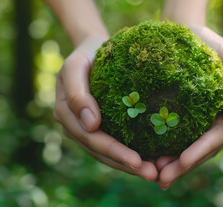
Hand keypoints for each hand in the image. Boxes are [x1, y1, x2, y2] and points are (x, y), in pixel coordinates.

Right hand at [53, 36, 157, 181]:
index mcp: (66, 114)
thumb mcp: (75, 67)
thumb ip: (77, 94)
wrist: (91, 48)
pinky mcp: (101, 124)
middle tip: (153, 174)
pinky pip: (115, 142)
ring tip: (155, 172)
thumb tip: (91, 125)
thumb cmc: (85, 54)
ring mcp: (87, 126)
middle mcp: (75, 125)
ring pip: (108, 153)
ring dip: (130, 165)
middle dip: (126, 164)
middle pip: (101, 151)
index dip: (114, 152)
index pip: (92, 139)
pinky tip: (151, 158)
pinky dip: (130, 152)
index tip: (137, 161)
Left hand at [156, 25, 222, 189]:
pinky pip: (177, 136)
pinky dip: (166, 149)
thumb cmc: (206, 41)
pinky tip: (151, 158)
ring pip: (189, 147)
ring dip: (174, 164)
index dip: (201, 150)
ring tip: (154, 176)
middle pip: (203, 148)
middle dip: (184, 165)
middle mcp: (217, 117)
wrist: (185, 31)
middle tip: (162, 179)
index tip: (182, 161)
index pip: (218, 135)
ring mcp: (201, 118)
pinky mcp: (184, 115)